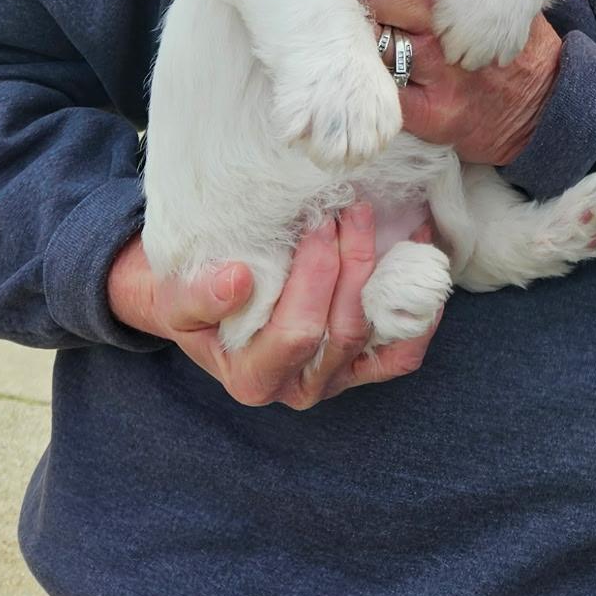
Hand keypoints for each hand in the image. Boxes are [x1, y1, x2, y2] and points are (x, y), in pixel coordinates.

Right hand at [106, 203, 437, 407]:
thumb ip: (198, 295)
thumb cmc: (194, 300)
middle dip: (352, 263)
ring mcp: (336, 377)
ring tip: (388, 223)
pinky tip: (416, 260)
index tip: (318, 221)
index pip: (297, 333)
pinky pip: (401, 353)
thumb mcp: (178, 297)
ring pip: (375, 336)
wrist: (207, 305)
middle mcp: (299, 387)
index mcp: (253, 377)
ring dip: (386, 274)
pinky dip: (417, 311)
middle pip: (343, 330)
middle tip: (351, 209)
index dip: (315, 276)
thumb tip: (236, 281)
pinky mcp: (361, 364)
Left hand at [331, 0, 560, 166]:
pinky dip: (371, 82)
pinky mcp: (434, 112)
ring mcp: (446, 64)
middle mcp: (460, 13)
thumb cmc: (500, 31)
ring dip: (370, 37)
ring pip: (378, 38)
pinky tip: (382, 80)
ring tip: (380, 38)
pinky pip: (378, 89)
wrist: (540, 108)